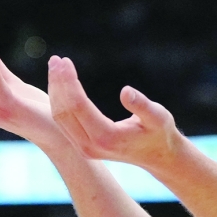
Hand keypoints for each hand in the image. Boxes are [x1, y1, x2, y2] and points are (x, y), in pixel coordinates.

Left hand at [46, 55, 184, 173]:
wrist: (159, 157)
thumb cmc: (161, 133)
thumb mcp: (159, 117)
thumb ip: (142, 105)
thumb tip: (125, 90)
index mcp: (106, 138)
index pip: (78, 106)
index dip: (70, 82)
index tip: (65, 61)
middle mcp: (90, 146)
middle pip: (63, 111)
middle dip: (57, 83)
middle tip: (56, 59)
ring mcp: (84, 149)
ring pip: (60, 117)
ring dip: (55, 91)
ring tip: (55, 67)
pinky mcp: (83, 146)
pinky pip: (64, 122)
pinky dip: (60, 100)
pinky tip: (61, 84)